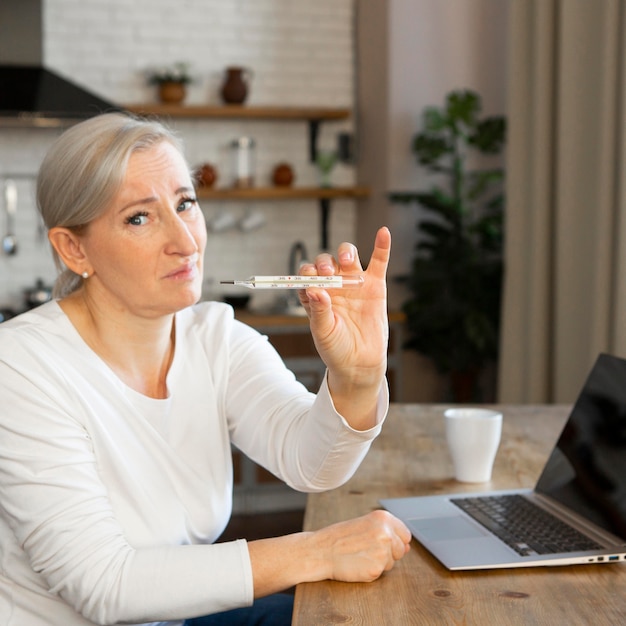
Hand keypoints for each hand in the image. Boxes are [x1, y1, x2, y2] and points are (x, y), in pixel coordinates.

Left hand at [298, 227, 390, 425]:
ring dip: (346, 252)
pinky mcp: (375, 286)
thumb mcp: (323, 332)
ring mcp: (354, 284)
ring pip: (349, 257)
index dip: (306, 272)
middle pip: (327, 261)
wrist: (360, 363)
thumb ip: (319, 311)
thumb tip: (313, 289)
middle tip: (326, 272)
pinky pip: (379, 262)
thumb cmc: (336, 349)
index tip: (309, 278)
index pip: (307, 273)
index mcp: (315, 294)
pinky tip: (382, 232)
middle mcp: (333, 285)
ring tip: (346, 260)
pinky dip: (381, 247)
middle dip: (324, 262)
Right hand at [312, 509, 411, 582]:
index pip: (405, 534)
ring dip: (379, 562)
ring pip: (391, 563)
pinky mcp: (376, 569)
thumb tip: (408, 547)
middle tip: (365, 549)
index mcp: (383, 518)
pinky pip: (381, 573)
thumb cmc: (340, 537)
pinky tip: (357, 564)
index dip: (396, 541)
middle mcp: (386, 533)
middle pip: (401, 550)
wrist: (320, 550)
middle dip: (388, 553)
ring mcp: (382, 552)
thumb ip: (387, 532)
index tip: (383, 543)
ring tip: (359, 555)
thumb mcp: (365, 525)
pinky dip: (371, 572)